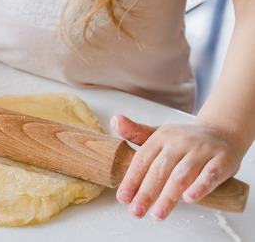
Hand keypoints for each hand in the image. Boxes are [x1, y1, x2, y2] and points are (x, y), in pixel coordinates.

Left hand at [111, 114, 244, 219]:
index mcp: (161, 137)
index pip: (143, 159)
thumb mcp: (158, 134)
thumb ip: (135, 133)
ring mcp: (201, 150)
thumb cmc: (184, 141)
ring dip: (169, 196)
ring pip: (182, 175)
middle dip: (146, 193)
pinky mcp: (222, 160)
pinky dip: (200, 187)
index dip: (132, 179)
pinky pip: (210, 174)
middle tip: (136, 211)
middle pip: (160, 170)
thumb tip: (114, 121)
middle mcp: (180, 142)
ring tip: (157, 214)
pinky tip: (189, 199)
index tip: (123, 198)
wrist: (221, 133)